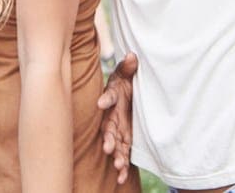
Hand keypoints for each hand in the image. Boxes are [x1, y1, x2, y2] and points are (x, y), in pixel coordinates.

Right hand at [96, 52, 137, 183]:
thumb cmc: (126, 84)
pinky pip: (122, 154)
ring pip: (115, 144)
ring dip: (116, 155)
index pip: (109, 97)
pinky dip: (121, 167)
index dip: (106, 99)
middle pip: (108, 127)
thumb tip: (133, 56)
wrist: (129, 96)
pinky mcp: (124, 141)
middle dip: (108, 137)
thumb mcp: (128, 75)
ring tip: (118, 166)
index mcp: (113, 98)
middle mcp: (112, 116)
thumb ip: (129, 68)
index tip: (101, 103)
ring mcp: (117, 130)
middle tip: (108, 147)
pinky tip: (122, 178)